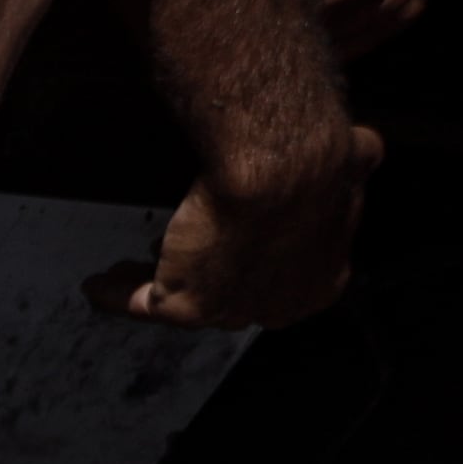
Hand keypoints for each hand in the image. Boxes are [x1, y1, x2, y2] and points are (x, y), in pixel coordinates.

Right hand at [87, 129, 374, 331]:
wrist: (286, 169)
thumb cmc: (318, 162)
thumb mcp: (352, 164)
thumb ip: (352, 169)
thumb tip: (363, 153)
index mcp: (322, 280)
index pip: (281, 280)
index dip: (255, 261)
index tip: (234, 242)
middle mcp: (277, 307)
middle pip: (234, 298)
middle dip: (209, 277)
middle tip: (183, 255)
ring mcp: (230, 310)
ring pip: (187, 299)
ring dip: (159, 285)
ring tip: (131, 271)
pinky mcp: (185, 307)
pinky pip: (142, 305)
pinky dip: (118, 296)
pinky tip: (99, 286)